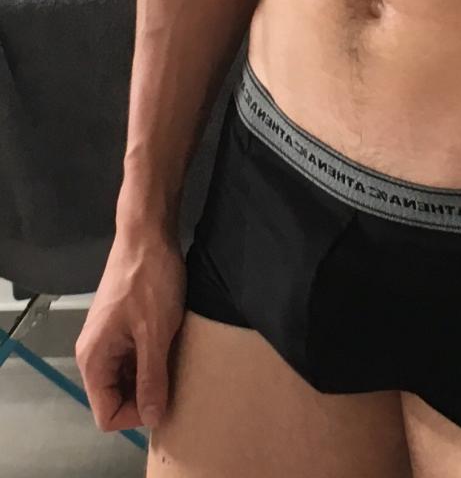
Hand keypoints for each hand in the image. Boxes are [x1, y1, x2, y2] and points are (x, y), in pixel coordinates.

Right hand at [75, 228, 185, 432]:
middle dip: (144, 396)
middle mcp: (94, 353)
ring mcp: (107, 337)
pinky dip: (151, 358)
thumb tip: (153, 418)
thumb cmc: (150, 281)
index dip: (136, 415)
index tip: (165, 397)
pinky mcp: (121, 324)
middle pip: (115, 396)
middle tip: (175, 380)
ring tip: (175, 362)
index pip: (106, 414)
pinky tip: (171, 346)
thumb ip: (152, 379)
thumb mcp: (156, 334)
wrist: (148, 234)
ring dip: (150, 376)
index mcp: (93, 359)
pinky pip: (133, 356)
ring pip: (126, 376)